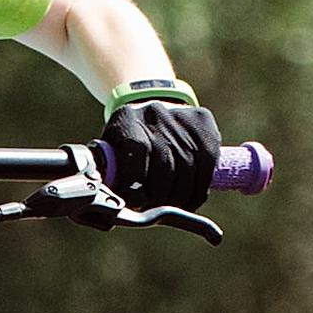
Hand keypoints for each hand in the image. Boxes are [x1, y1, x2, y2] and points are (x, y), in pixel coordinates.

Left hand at [99, 82, 219, 209]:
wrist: (153, 102)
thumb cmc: (128, 136)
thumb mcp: (112, 147)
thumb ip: (108, 172)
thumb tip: (104, 207)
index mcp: (127, 119)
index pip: (136, 152)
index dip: (135, 182)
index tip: (134, 203)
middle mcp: (156, 113)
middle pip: (165, 166)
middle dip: (159, 197)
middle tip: (154, 209)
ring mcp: (183, 117)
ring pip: (188, 170)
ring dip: (180, 198)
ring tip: (171, 208)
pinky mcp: (204, 123)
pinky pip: (207, 166)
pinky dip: (199, 190)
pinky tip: (190, 200)